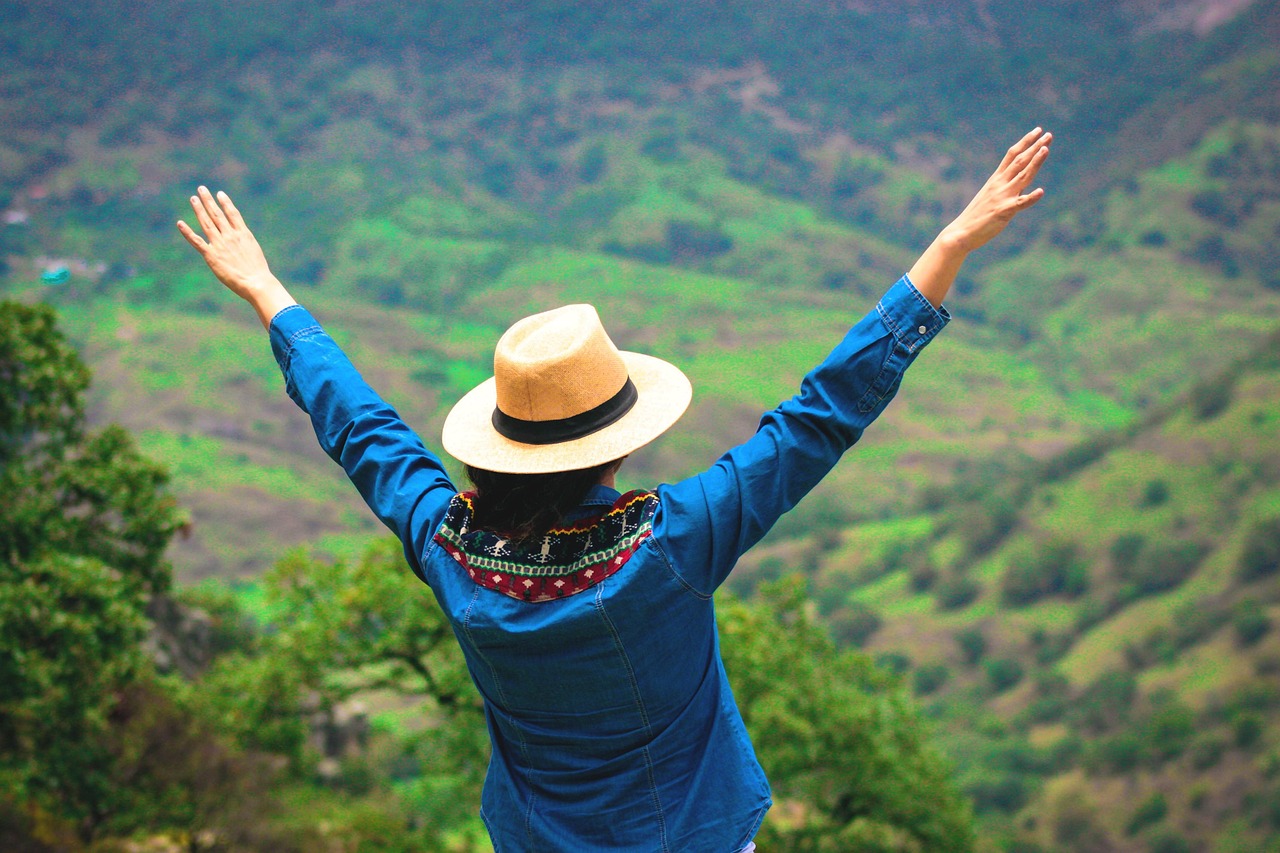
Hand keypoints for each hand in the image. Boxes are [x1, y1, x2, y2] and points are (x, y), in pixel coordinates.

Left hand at [177, 187, 295, 327]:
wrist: (256, 282)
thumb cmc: (258, 272)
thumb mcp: (254, 252)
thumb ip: (245, 243)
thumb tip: (242, 241)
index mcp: (243, 234)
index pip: (233, 214)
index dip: (225, 202)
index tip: (219, 194)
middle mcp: (230, 236)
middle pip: (217, 214)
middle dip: (208, 200)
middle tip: (202, 189)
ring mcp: (220, 244)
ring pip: (207, 222)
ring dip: (199, 209)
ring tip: (193, 199)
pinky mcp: (211, 255)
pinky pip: (196, 241)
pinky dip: (187, 232)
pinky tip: (180, 223)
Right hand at [941, 128, 1051, 252]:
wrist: (961, 232)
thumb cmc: (977, 216)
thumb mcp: (991, 195)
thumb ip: (1008, 187)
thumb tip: (1024, 181)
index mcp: (996, 179)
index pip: (1012, 155)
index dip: (1025, 142)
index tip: (1037, 131)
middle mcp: (1000, 184)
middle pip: (1019, 161)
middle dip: (1034, 147)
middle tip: (1048, 135)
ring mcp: (1002, 197)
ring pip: (1022, 176)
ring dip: (1035, 162)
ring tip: (1046, 149)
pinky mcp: (1003, 211)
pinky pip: (1020, 204)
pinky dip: (1030, 198)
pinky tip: (1040, 192)